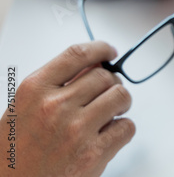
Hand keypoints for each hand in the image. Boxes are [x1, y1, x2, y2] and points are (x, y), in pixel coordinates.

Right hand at [0, 42, 134, 176]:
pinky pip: (127, 127)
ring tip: (113, 112)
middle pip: (104, 76)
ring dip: (122, 102)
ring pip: (121, 96)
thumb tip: (94, 63)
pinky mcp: (93, 154)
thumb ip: (57, 84)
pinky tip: (111, 134)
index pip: (77, 54)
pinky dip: (124, 128)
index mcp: (35, 89)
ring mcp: (76, 130)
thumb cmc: (16, 152)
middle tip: (109, 93)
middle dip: (112, 82)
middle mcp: (55, 106)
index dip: (100, 49)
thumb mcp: (24, 108)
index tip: (109, 52)